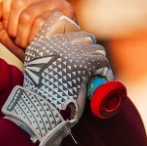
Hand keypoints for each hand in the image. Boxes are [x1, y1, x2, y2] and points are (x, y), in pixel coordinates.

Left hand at [0, 0, 80, 59]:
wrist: (54, 62)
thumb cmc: (29, 45)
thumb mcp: (7, 33)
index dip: (4, 10)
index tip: (8, 26)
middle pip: (18, 3)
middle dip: (12, 27)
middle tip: (18, 39)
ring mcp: (57, 0)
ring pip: (28, 15)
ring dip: (22, 36)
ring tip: (27, 44)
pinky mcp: (67, 11)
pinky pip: (41, 23)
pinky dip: (34, 38)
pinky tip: (38, 43)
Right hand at [1, 25, 109, 145]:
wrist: (43, 113)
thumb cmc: (43, 97)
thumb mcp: (40, 71)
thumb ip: (52, 59)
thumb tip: (76, 50)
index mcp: (40, 45)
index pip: (67, 32)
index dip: (79, 44)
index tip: (82, 58)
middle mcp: (53, 45)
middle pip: (84, 38)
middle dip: (91, 52)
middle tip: (92, 68)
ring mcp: (68, 53)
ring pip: (96, 49)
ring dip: (100, 63)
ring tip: (97, 75)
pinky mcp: (81, 65)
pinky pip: (102, 62)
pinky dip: (106, 71)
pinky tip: (104, 79)